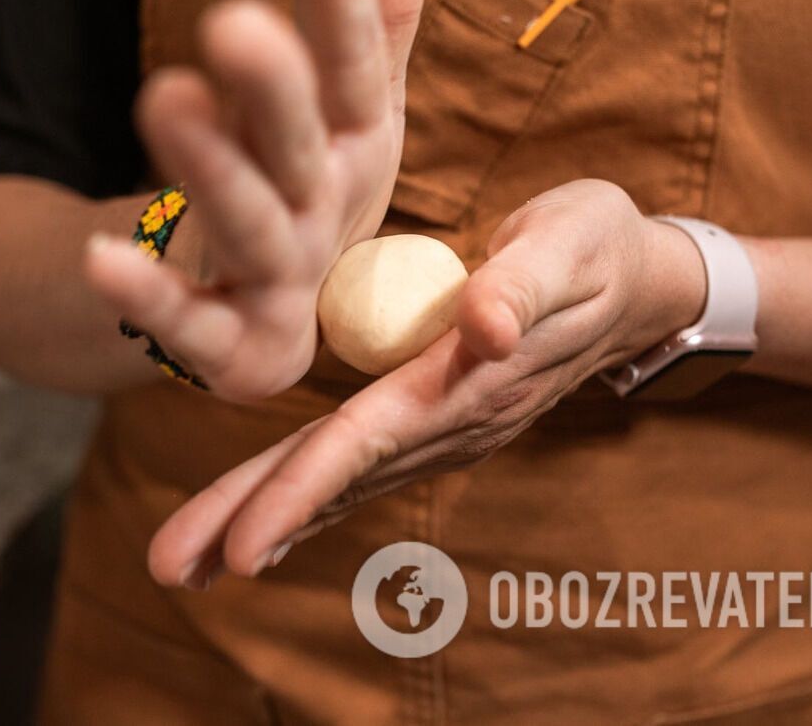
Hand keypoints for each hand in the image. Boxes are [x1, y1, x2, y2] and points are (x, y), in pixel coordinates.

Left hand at [82, 0, 424, 403]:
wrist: (276, 312)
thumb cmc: (311, 186)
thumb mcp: (351, 105)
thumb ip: (371, 16)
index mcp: (358, 140)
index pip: (353, 53)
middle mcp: (327, 207)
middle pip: (299, 141)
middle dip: (274, 84)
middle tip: (233, 22)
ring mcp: (283, 280)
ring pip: (249, 223)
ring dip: (211, 169)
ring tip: (164, 99)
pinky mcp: (232, 347)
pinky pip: (184, 321)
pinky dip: (146, 295)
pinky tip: (99, 258)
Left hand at [146, 179, 706, 588]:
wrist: (639, 283)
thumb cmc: (596, 248)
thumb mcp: (569, 244)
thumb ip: (522, 284)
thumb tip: (486, 327)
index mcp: (464, 383)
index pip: (367, 442)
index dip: (302, 489)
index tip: (245, 542)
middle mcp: (445, 424)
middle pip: (333, 479)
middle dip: (251, 523)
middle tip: (173, 568)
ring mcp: (437, 431)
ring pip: (333, 483)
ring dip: (257, 522)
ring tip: (183, 565)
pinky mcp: (426, 421)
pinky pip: (347, 468)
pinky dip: (294, 500)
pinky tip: (247, 530)